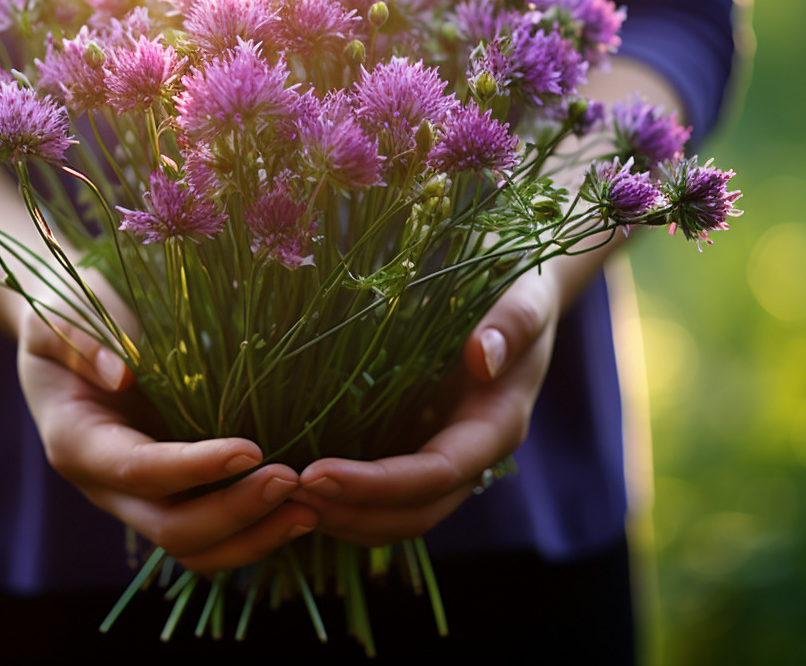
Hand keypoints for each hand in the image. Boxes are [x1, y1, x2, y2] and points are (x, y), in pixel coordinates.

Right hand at [18, 313, 317, 572]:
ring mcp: (136, 496)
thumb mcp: (60, 312)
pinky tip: (297, 509)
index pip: (139, 470)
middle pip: (171, 528)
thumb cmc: (66, 310)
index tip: (251, 449)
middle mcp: (104, 483)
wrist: (67, 327)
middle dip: (235, 513)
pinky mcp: (166, 494)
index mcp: (76, 440)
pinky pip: (208, 534)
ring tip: (308, 510)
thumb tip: (121, 373)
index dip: (195, 467)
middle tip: (293, 480)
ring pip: (193, 547)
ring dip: (252, 537)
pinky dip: (252, 531)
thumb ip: (81, 338)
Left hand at [293, 263, 563, 545]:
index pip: (436, 474)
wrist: (521, 294)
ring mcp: (445, 455)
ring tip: (280, 499)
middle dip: (350, 512)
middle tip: (284, 493)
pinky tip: (299, 484)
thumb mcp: (525, 295)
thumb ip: (513, 323)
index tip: (315, 472)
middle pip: (415, 512)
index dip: (376, 484)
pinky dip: (345, 499)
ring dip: (342, 517)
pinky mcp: (420, 445)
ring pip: (398, 515)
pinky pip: (385, 494)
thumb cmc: (520, 287)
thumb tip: (483, 356)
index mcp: (497, 424)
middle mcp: (472, 454)